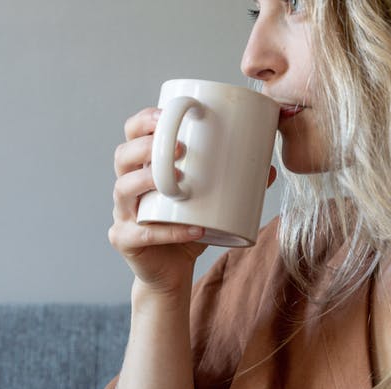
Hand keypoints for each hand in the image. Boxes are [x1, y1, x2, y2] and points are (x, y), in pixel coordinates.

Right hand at [109, 107, 276, 296]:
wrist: (171, 273)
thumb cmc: (187, 229)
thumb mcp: (209, 203)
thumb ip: (232, 185)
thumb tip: (268, 169)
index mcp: (142, 169)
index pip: (131, 135)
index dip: (143, 122)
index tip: (167, 114)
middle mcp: (127, 188)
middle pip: (122, 157)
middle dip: (145, 146)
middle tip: (179, 148)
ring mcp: (123, 216)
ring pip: (123, 190)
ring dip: (147, 180)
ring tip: (179, 179)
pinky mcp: (126, 242)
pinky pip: (143, 234)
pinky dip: (170, 231)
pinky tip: (194, 228)